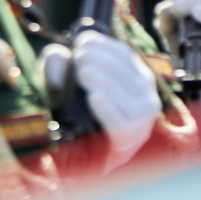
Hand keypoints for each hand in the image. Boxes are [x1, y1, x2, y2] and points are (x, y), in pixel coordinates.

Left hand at [43, 29, 158, 166]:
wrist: (84, 159)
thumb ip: (59, 68)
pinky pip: (123, 124)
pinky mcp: (129, 140)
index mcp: (135, 79)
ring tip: (84, 74)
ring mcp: (140, 120)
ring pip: (128, 96)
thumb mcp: (67, 87)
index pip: (124, 55)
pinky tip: (95, 98)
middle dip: (102, 61)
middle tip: (79, 58)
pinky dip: (109, 109)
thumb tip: (56, 54)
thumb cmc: (79, 116)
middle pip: (127, 73)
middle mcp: (144, 97)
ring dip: (105, 81)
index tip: (83, 41)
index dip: (104, 45)